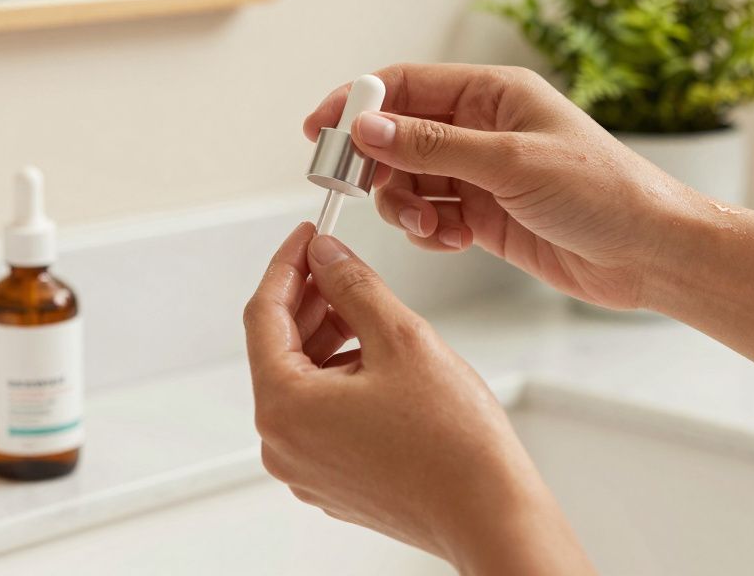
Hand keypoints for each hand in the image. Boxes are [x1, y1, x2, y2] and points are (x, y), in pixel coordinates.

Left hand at [243, 223, 593, 574]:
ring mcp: (305, 467)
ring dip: (328, 339)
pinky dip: (339, 377)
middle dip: (309, 302)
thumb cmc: (453, 443)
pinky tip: (376, 358)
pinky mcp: (332, 480)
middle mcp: (282, 444)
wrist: (491, 515)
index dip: (286, 266)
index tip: (307, 237)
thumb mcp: (400, 338)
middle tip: (340, 265)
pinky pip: (320, 414)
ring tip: (367, 311)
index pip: (263, 315)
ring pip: (302, 382)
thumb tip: (324, 256)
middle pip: (278, 350)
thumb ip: (352, 286)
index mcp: (285, 408)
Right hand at [305, 63, 699, 309]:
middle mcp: (481, 128)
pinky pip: (429, 214)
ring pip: (408, 180)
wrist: (650, 253)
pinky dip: (427, 229)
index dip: (357, 103)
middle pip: (397, 136)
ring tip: (427, 225)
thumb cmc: (602, 192)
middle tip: (355, 190)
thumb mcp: (511, 163)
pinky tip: (451, 241)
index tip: (319, 129)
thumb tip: (367, 127)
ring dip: (403, 204)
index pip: (405, 86)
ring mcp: (480, 173)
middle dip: (375, 164)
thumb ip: (433, 146)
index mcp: (492, 94)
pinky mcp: (483, 215)